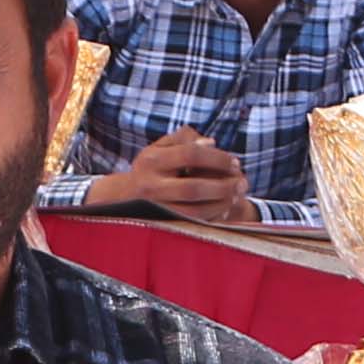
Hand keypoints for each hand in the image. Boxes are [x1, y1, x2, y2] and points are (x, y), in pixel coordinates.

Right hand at [84, 130, 251, 222]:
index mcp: (151, 160)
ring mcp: (153, 209)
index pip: (190, 155)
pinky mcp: (160, 225)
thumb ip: (185, 139)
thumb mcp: (162, 146)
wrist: (122, 197)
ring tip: (236, 196)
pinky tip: (223, 210)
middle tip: (242, 183)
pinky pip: (190, 224)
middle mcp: (150, 185)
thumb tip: (211, 143)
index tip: (235, 162)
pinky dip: (211, 218)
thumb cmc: (152, 167)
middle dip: (223, 186)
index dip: (217, 158)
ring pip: (193, 211)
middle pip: (193, 188)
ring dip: (221, 204)